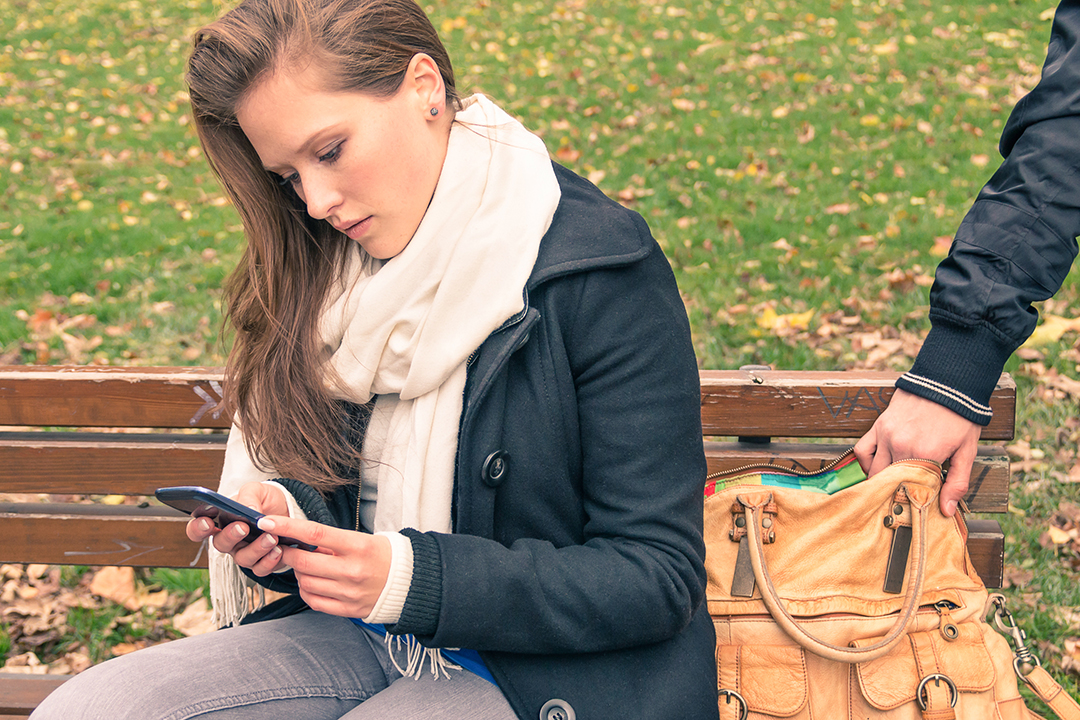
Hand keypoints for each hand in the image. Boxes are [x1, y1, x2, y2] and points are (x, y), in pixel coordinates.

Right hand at [185, 481, 289, 575]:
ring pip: (242, 558)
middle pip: (220, 544)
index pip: (198, 529)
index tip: (207, 522)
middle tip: (243, 527)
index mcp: (220, 521)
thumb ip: (249, 496)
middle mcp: (229, 540)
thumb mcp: (257, 490)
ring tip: (271, 537)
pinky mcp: (261, 562)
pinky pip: (260, 568)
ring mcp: (244, 552)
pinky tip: (278, 549)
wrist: (288, 510)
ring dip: (256, 549)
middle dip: (230, 536)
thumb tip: (248, 509)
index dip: (198, 528)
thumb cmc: (265, 500)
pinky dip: (270, 560)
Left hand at [255, 514, 391, 618]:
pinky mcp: (348, 610)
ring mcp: (349, 592)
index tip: (266, 521)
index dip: (286, 527)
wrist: (410, 583)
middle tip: (283, 547)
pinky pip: (314, 601)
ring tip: (307, 566)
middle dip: (286, 553)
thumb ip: (332, 542)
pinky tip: (312, 582)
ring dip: (298, 572)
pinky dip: (306, 591)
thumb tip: (300, 540)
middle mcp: (352, 570)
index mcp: (358, 546)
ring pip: (305, 582)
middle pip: (304, 561)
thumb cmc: (383, 555)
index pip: (314, 533)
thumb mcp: (362, 540)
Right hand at [853, 389, 981, 516]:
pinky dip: (866, 463)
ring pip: (874, 471)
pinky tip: (877, 467)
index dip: (914, 502)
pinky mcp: (879, 426)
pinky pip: (862, 450)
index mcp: (925, 456)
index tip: (918, 508)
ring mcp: (887, 436)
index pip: (912, 491)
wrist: (948, 382)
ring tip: (890, 488)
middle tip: (903, 501)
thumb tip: (944, 510)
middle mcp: (901, 447)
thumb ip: (957, 482)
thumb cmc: (961, 418)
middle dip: (895, 495)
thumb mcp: (967, 451)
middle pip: (889, 484)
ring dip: (880, 482)